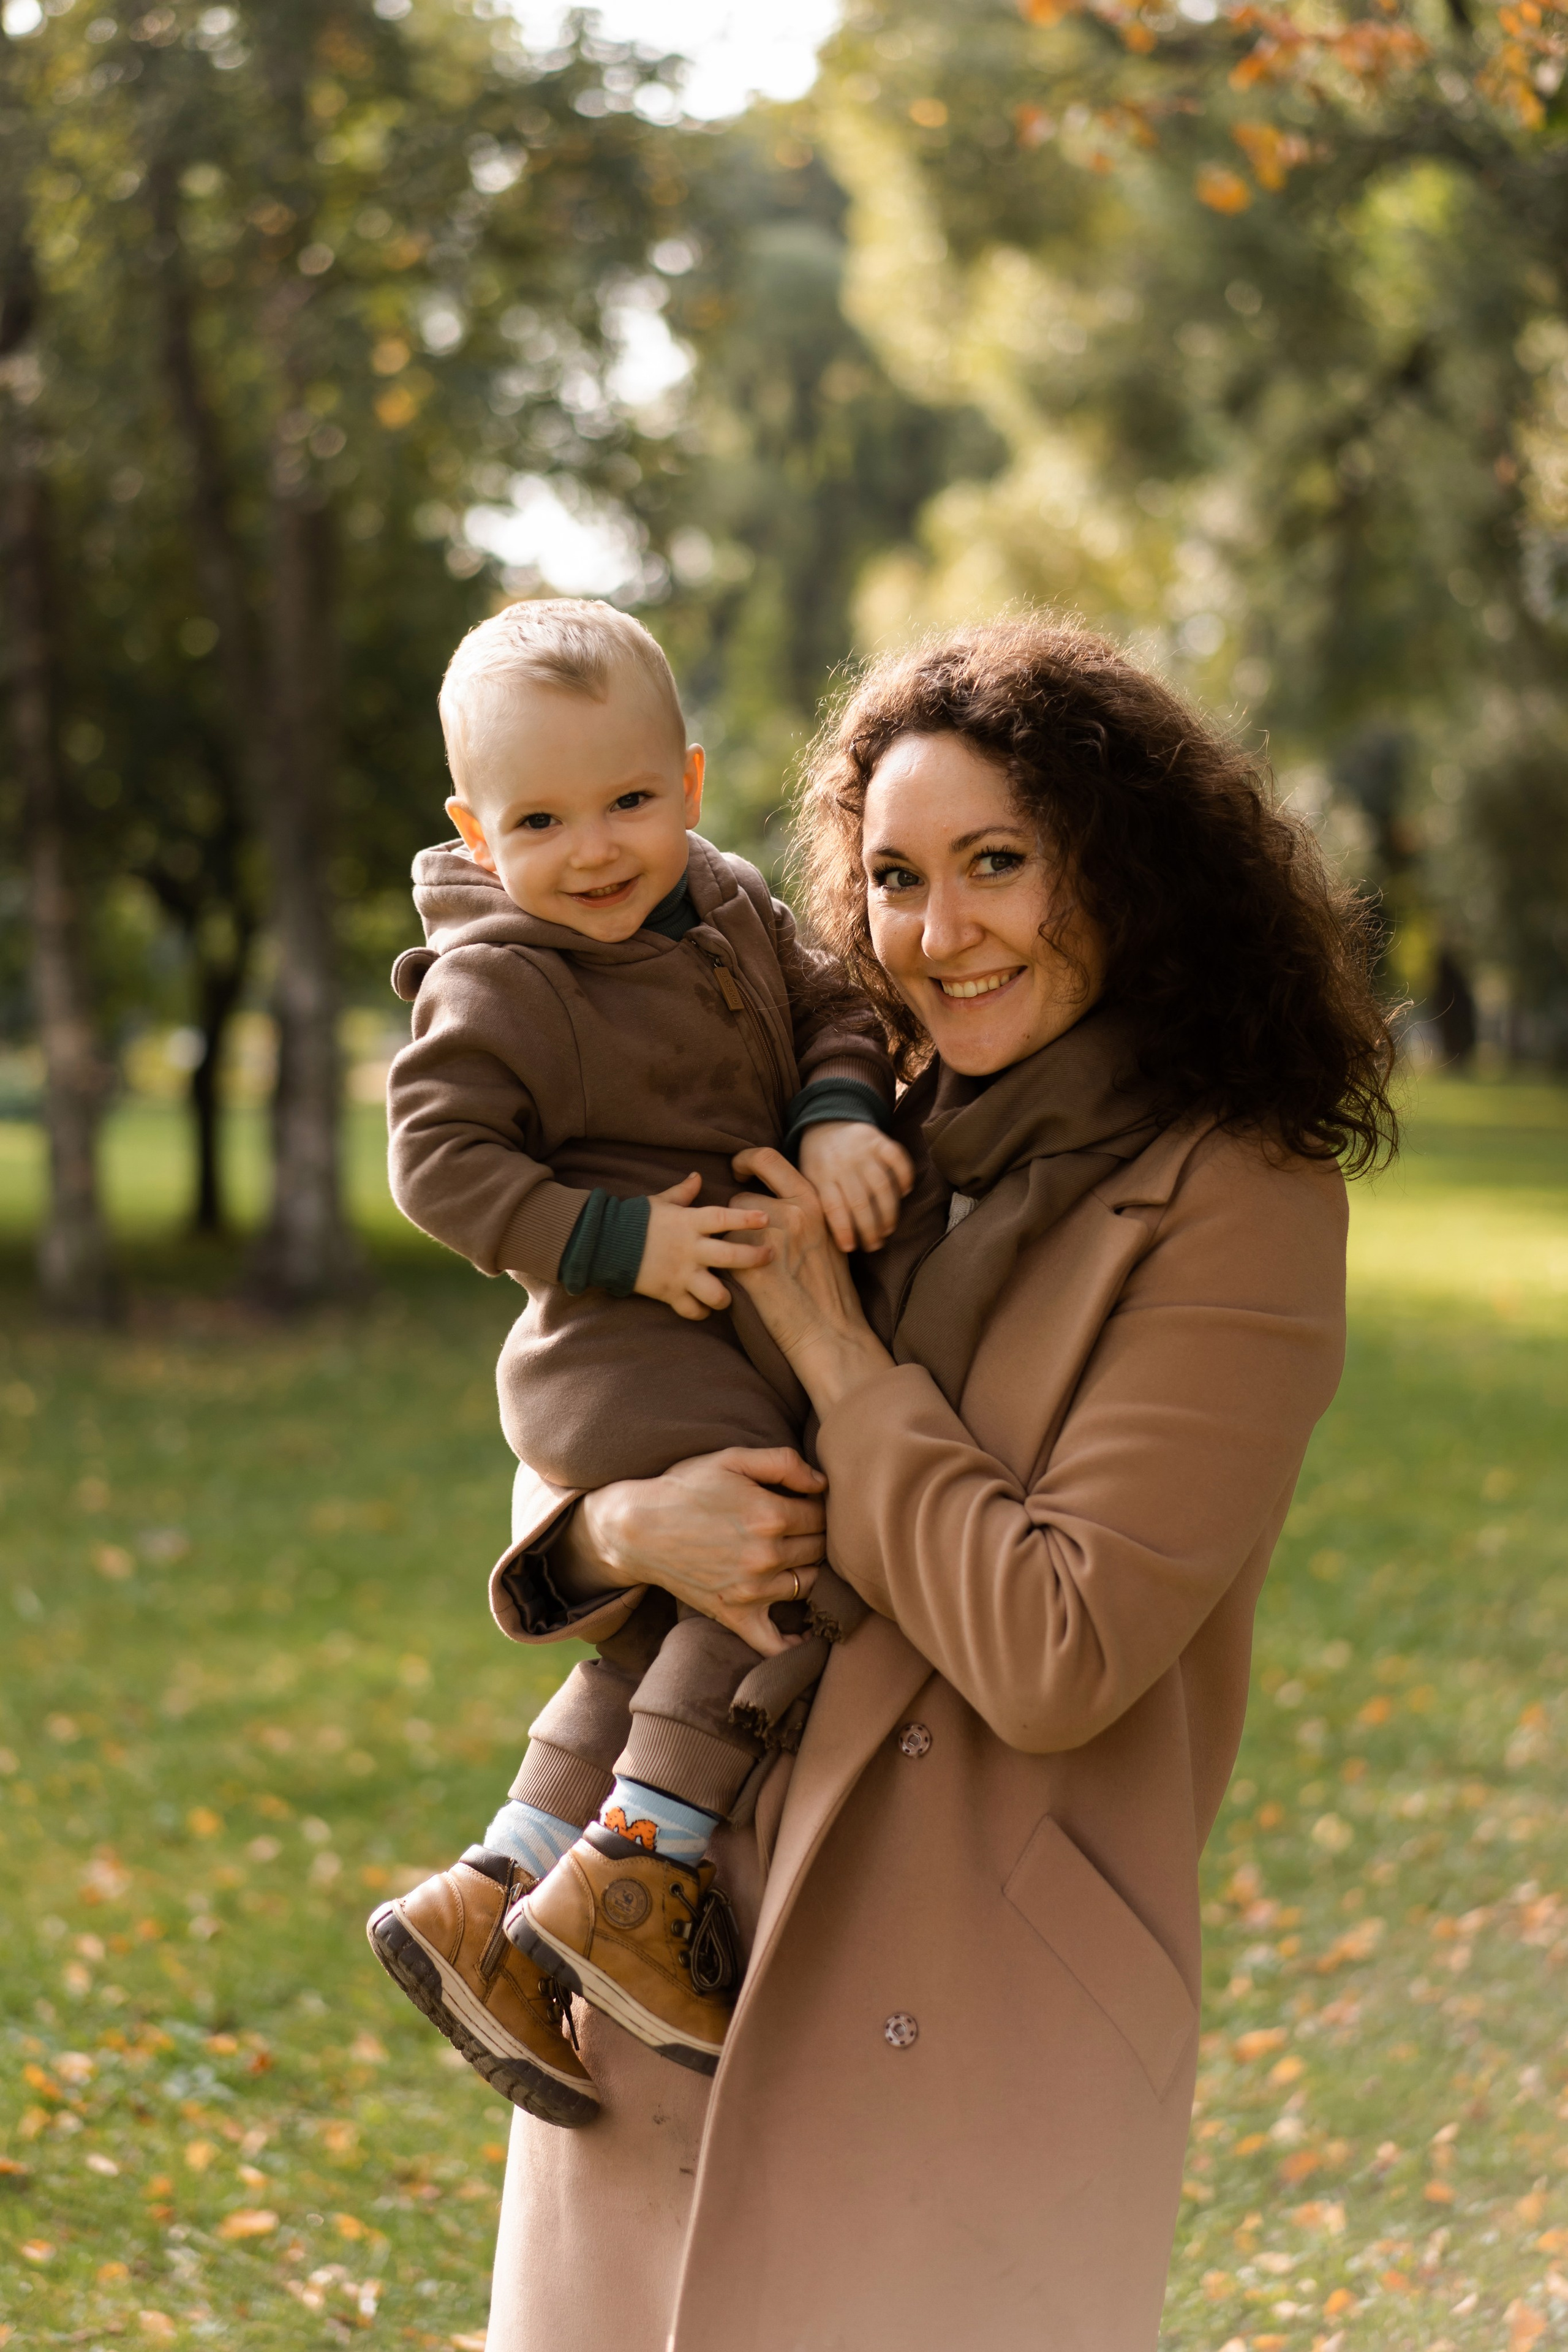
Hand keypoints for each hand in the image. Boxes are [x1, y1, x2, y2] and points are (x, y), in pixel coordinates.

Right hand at [577, 1446, 825, 1654]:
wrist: (637, 1529)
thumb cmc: (684, 1488)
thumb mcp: (731, 1458)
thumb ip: (783, 1462)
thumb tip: (822, 1482)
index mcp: (770, 1515)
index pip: (820, 1515)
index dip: (817, 1506)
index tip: (805, 1503)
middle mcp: (766, 1556)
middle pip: (819, 1548)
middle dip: (816, 1535)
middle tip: (801, 1527)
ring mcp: (752, 1590)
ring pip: (808, 1583)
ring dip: (808, 1570)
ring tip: (798, 1557)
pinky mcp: (735, 1615)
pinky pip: (774, 1642)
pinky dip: (794, 1644)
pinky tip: (805, 1635)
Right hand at [634, 1172, 772, 1320]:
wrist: (604, 1243)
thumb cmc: (634, 1219)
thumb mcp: (660, 1202)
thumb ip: (683, 1192)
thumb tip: (698, 1175)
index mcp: (688, 1223)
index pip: (723, 1218)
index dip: (746, 1219)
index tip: (765, 1219)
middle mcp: (689, 1249)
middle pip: (730, 1257)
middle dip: (754, 1258)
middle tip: (770, 1257)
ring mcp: (680, 1274)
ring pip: (715, 1293)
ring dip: (725, 1297)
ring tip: (728, 1296)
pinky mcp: (668, 1293)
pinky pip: (691, 1310)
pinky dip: (700, 1311)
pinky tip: (704, 1308)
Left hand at [729, 1147, 894, 1414]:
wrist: (830, 1330)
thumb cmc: (830, 1287)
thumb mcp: (828, 1235)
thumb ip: (805, 1210)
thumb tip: (779, 1194)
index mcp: (813, 1201)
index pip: (767, 1158)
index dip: (745, 1160)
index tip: (739, 1170)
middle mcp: (792, 1213)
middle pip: (741, 1198)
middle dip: (739, 1219)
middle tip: (751, 1242)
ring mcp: (771, 1240)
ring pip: (728, 1227)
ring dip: (731, 1243)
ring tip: (751, 1265)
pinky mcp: (750, 1268)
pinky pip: (722, 1254)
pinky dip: (727, 1266)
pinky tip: (745, 1282)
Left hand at [797, 1121, 913, 1253]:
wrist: (825, 1122)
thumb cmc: (817, 1161)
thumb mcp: (808, 1180)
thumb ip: (820, 1203)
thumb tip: (834, 1241)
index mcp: (820, 1175)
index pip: (833, 1208)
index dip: (844, 1230)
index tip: (851, 1248)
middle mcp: (842, 1163)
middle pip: (860, 1202)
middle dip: (870, 1229)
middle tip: (876, 1245)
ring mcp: (861, 1150)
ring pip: (881, 1186)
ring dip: (888, 1212)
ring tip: (889, 1229)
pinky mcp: (879, 1139)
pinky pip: (897, 1159)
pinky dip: (904, 1176)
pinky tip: (905, 1192)